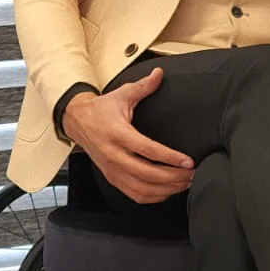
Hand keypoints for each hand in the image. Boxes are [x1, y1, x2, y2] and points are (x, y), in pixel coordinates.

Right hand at [62, 67, 194, 203]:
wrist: (77, 122)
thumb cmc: (101, 110)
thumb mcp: (121, 94)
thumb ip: (143, 86)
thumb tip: (159, 74)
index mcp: (117, 133)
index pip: (147, 150)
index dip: (169, 158)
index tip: (188, 161)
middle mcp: (114, 155)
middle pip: (146, 174)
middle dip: (173, 177)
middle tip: (192, 174)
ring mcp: (112, 170)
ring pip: (142, 188)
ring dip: (166, 189)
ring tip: (185, 183)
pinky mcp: (112, 178)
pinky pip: (135, 195)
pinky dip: (154, 197)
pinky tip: (169, 190)